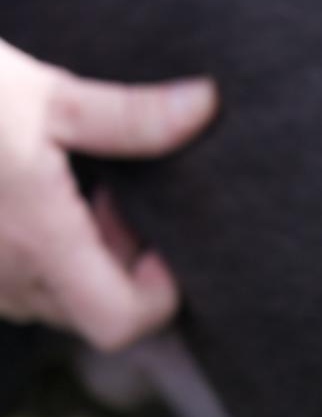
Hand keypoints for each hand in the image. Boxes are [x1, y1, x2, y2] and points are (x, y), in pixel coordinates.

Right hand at [0, 39, 216, 349]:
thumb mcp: (45, 94)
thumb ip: (129, 116)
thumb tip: (206, 102)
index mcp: (38, 240)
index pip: (121, 322)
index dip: (157, 294)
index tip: (155, 239)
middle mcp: (5, 276)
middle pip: (93, 312)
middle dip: (119, 267)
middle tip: (111, 201)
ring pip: (52, 301)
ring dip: (77, 261)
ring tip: (66, 193)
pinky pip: (14, 284)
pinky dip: (36, 255)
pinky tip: (26, 199)